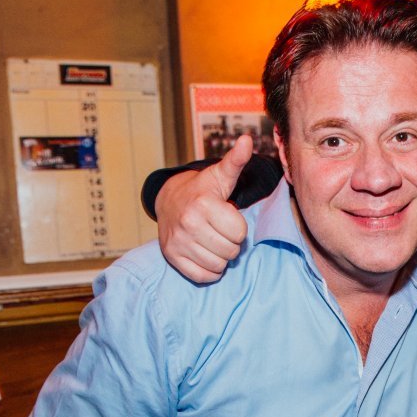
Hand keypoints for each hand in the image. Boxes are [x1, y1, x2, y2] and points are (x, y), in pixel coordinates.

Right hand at [158, 135, 251, 282]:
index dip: (239, 227)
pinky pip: (203, 276)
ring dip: (221, 256)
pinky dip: (209, 270)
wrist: (169, 201)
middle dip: (231, 242)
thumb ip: (236, 160)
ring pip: (219, 265)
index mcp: (203, 205)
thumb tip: (247, 139)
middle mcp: (187, 224)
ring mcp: (177, 243)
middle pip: (231, 251)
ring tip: (213, 240)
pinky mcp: (172, 258)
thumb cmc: (203, 190)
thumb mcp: (220, 175)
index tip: (228, 218)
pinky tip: (206, 253)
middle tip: (221, 230)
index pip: (240, 233)